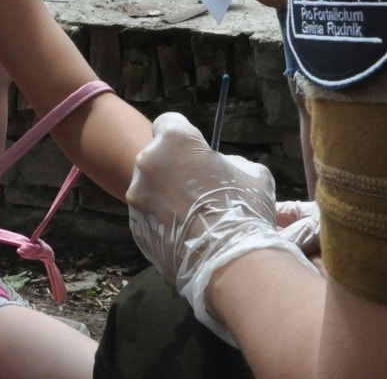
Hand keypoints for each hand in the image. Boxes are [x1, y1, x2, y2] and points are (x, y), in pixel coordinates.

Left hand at [125, 113, 314, 344]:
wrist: (228, 264)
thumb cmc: (244, 211)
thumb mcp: (252, 174)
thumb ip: (228, 162)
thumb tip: (220, 167)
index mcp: (175, 140)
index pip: (168, 122)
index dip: (182, 136)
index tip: (193, 152)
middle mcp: (147, 162)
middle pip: (156, 158)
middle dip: (173, 169)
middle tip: (197, 191)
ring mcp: (137, 196)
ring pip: (149, 189)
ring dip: (165, 198)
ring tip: (193, 221)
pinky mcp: (134, 226)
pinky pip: (147, 217)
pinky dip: (161, 223)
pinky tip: (185, 238)